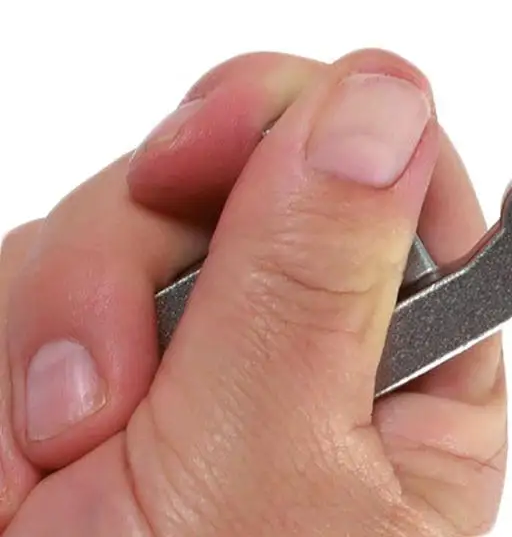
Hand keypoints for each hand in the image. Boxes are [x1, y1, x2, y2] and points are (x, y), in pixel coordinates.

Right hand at [0, 51, 507, 534]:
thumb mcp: (267, 474)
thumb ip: (319, 275)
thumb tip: (386, 99)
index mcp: (410, 365)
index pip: (406, 169)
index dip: (330, 127)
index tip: (235, 144)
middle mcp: (307, 339)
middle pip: (261, 160)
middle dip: (165, 232)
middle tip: (120, 362)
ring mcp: (192, 341)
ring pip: (134, 206)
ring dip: (72, 314)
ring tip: (63, 459)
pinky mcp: (88, 353)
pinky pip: (37, 266)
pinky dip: (10, 344)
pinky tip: (19, 453)